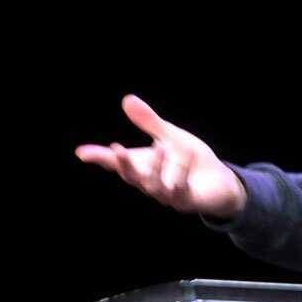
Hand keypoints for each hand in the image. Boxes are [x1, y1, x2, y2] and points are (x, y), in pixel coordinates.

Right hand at [75, 94, 247, 218]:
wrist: (219, 181)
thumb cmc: (189, 160)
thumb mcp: (169, 136)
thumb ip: (149, 122)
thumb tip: (127, 100)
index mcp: (142, 167)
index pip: (117, 163)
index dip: (99, 158)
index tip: (82, 152)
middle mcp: (150, 184)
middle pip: (132, 178)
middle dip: (123, 164)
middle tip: (114, 149)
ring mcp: (167, 196)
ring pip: (155, 187)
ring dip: (157, 167)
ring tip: (162, 146)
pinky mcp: (187, 202)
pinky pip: (182, 190)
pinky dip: (183, 172)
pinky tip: (188, 156)